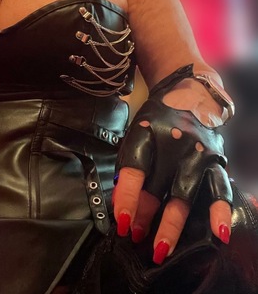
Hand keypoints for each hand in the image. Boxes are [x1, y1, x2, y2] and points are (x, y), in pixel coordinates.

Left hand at [113, 77, 232, 264]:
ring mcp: (197, 153)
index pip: (136, 169)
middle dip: (145, 217)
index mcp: (148, 134)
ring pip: (185, 195)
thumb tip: (123, 206)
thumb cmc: (157, 119)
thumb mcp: (136, 133)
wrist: (189, 94)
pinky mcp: (216, 160)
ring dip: (172, 224)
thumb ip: (130, 166)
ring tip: (162, 249)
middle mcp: (174, 144)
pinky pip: (220, 189)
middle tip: (135, 239)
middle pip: (157, 187)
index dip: (127, 197)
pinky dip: (219, 212)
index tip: (122, 221)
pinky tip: (218, 234)